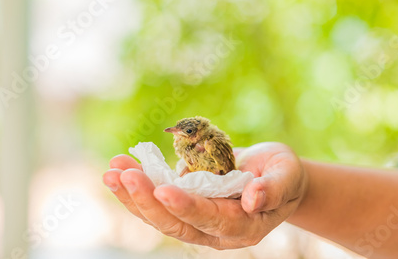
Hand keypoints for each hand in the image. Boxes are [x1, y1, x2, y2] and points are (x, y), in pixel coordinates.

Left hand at [102, 142, 307, 248]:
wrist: (272, 176)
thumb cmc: (283, 174)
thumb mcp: (286, 175)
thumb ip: (274, 189)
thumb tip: (254, 199)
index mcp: (243, 226)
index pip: (210, 219)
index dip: (187, 206)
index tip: (162, 188)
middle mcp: (215, 230)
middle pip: (176, 223)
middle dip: (147, 200)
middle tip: (124, 175)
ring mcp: (197, 219)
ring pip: (159, 214)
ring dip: (133, 194)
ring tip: (111, 171)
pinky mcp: (185, 204)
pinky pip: (157, 200)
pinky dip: (137, 185)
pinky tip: (119, 168)